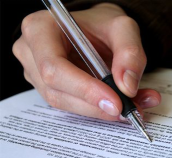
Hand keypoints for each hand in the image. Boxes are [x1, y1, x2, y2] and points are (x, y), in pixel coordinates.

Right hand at [13, 3, 160, 120]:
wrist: (97, 30)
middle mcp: (32, 53)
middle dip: (95, 105)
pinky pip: (71, 106)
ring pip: (65, 103)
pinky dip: (97, 109)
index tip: (115, 103)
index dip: (84, 90)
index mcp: (40, 29)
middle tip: (128, 110)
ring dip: (99, 110)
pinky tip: (119, 104)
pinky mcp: (49, 87)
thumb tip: (127, 87)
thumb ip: (129, 52)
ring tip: (131, 106)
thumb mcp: (123, 28)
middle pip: (57, 92)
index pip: (54, 67)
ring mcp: (37, 73)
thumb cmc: (103, 24)